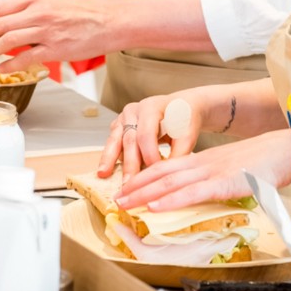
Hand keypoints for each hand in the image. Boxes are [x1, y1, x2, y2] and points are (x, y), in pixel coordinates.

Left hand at [0, 0, 111, 70]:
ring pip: (6, 41)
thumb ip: (32, 8)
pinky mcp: (55, 48)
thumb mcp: (56, 0)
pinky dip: (8, 65)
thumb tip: (9, 21)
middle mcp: (40, 11)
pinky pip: (24, 58)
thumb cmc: (87, 11)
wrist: (113, 20)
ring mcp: (47, 30)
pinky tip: (2, 68)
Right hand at [97, 89, 215, 177]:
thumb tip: (169, 174)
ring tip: (103, 175)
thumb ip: (180, 151)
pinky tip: (106, 171)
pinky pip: (113, 143)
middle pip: (130, 139)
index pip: (147, 133)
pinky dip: (110, 157)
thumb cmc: (184, 119)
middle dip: (129, 163)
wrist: (182, 108)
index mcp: (153, 107)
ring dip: (109, 159)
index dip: (149, 154)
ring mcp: (124, 118)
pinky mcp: (118, 126)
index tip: (154, 172)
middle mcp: (135, 110)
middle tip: (128, 184)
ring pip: (115, 140)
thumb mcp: (187, 132)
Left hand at [115, 125, 290, 213]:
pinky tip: (156, 207)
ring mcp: (214, 172)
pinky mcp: (226, 183)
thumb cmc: (268, 160)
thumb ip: (217, 178)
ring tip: (124, 203)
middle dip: (137, 186)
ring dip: (145, 193)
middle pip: (163, 173)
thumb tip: (203, 193)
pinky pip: (193, 193)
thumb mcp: (236, 167)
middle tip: (115, 198)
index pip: (169, 166)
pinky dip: (172, 200)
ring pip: (172, 182)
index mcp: (208, 159)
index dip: (146, 176)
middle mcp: (206, 163)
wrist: (290, 149)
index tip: (128, 187)